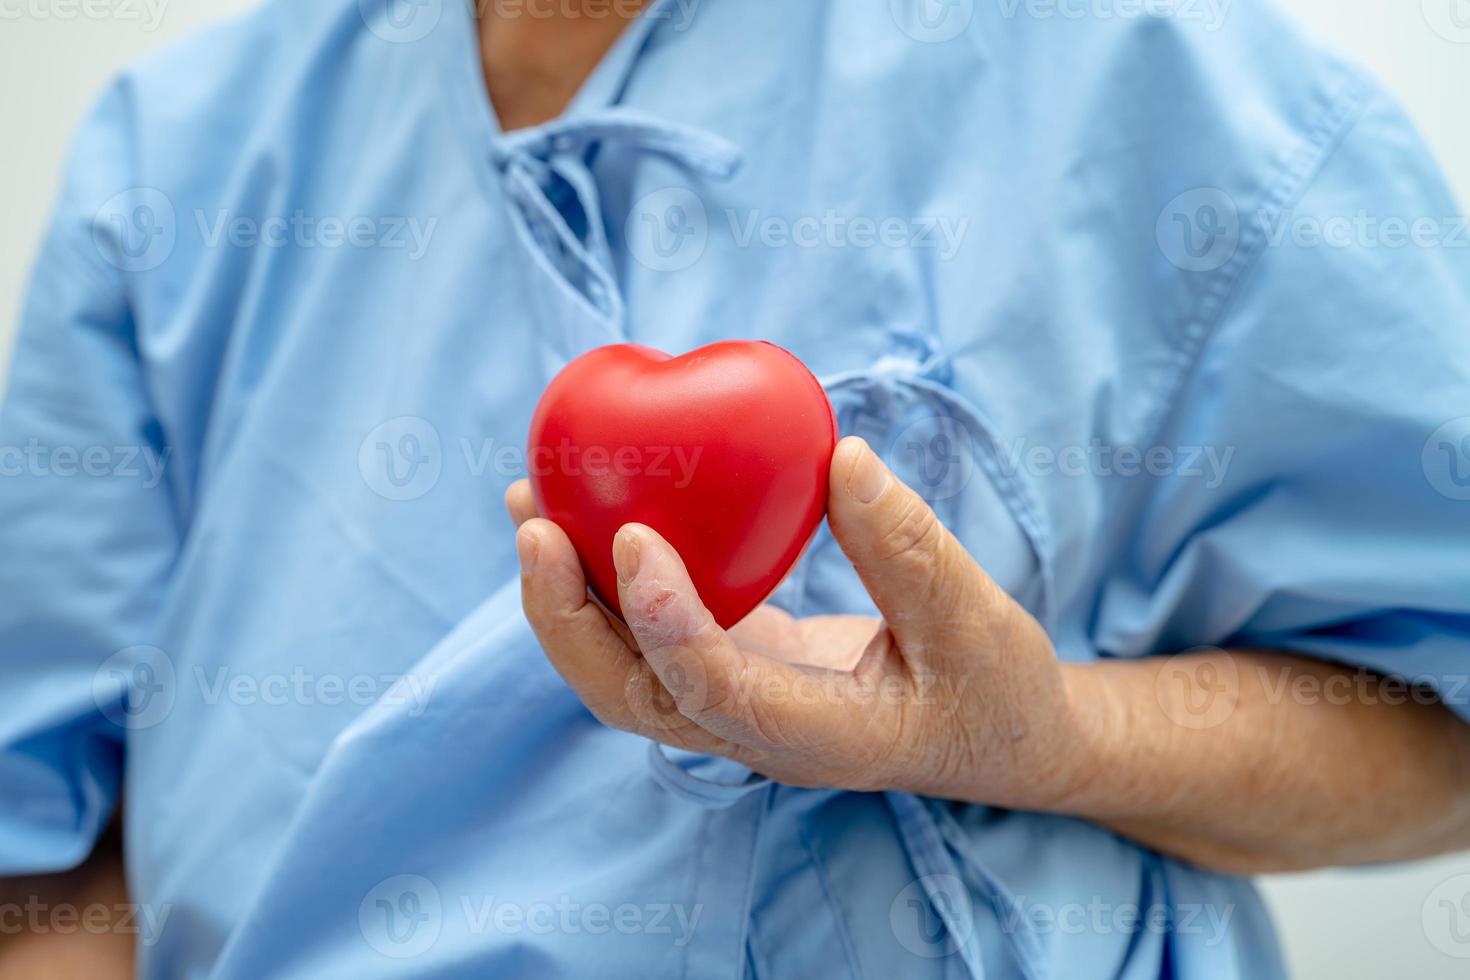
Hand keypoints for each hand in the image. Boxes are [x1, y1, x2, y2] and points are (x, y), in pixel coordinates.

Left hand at [508, 437, 1093, 807]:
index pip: (714, 691)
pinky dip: (610, 580)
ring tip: (529, 502)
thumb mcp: (980, 622)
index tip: (633, 534)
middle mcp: (753, 733)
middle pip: (629, 695)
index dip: (664, 620)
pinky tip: (590, 512)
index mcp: (816, 736)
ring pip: (623, 670)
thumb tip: (841, 456)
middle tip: (533, 520)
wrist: (996, 738)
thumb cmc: (996, 688)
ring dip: (567, 596)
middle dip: (566, 616)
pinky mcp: (733, 667)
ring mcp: (734, 707)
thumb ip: (912, 549)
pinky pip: (651, 633)